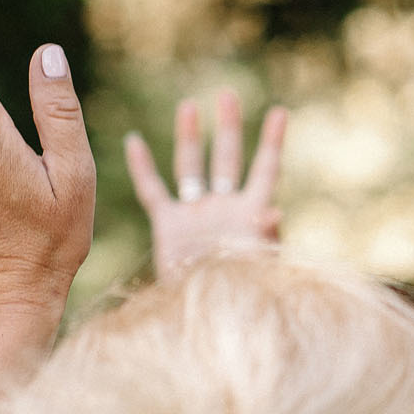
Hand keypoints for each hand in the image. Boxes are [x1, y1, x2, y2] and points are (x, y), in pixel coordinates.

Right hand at [124, 88, 284, 279]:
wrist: (206, 317)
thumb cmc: (242, 294)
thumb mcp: (259, 267)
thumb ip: (265, 237)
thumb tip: (275, 211)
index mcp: (250, 213)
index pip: (265, 169)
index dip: (272, 141)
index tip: (280, 111)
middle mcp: (223, 208)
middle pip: (227, 158)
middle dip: (228, 127)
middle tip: (228, 95)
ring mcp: (195, 215)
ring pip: (190, 167)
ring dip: (190, 137)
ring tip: (189, 106)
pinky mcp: (168, 227)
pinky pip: (152, 191)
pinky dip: (142, 167)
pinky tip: (133, 140)